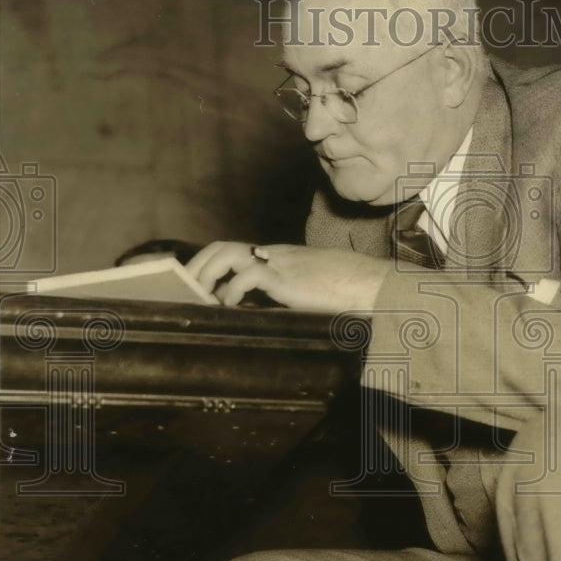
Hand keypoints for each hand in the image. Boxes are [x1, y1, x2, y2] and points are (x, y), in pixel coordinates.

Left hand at [185, 241, 392, 312]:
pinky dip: (232, 290)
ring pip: (228, 254)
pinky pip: (250, 274)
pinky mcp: (288, 278)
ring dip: (206, 275)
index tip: (196, 284)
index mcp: (281, 257)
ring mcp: (282, 264)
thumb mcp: (311, 292)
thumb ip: (287, 296)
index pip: (235, 251)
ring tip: (201, 298)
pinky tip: (230, 305)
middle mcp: (276, 255)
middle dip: (197, 267)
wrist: (375, 285)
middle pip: (223, 247)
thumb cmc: (350, 291)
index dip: (209, 264)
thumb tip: (267, 312)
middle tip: (186, 291)